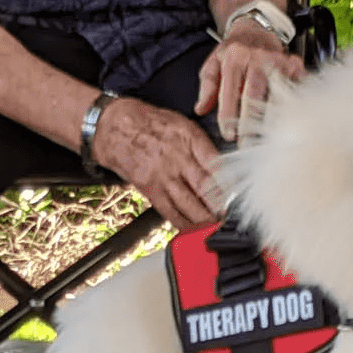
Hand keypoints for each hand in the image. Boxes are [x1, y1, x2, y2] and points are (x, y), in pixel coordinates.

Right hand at [90, 97, 222, 231]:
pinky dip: (183, 223)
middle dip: (220, 206)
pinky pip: (169, 211)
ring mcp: (163, 175)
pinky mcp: (150, 189)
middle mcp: (177, 157)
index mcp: (189, 138)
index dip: (229, 184)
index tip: (237, 196)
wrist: (115, 128)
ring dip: (205, 219)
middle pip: (206, 187)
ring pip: (189, 203)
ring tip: (215, 225)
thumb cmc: (150, 125)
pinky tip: (192, 228)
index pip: (216, 165)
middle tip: (229, 215)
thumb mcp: (181, 124)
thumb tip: (221, 167)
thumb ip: (202, 145)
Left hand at [194, 21, 306, 143]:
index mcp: (235, 58)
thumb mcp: (213, 63)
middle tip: (246, 145)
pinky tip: (285, 124)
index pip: (230, 92)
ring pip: (276, 96)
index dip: (229, 116)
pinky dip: (289, 108)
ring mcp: (278, 61)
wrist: (257, 29)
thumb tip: (200, 109)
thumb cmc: (234, 51)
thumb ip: (207, 87)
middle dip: (249, 123)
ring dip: (270, 121)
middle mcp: (258, 58)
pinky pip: (294, 90)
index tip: (228, 135)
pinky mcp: (294, 65)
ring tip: (265, 140)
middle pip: (254, 96)